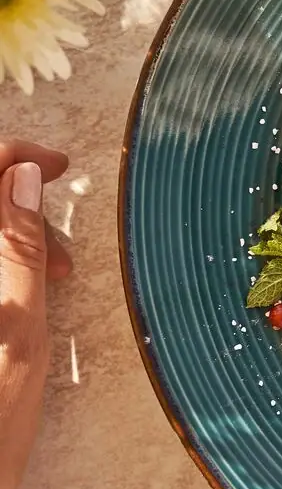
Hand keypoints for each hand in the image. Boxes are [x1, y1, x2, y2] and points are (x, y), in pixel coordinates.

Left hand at [0, 141, 71, 488]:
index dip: (11, 155)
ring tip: (58, 275)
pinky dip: (6, 262)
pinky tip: (28, 290)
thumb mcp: (18, 333)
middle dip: (18, 202)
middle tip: (68, 251)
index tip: (58, 166)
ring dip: (14, 234)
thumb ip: (17, 247)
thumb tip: (20, 173)